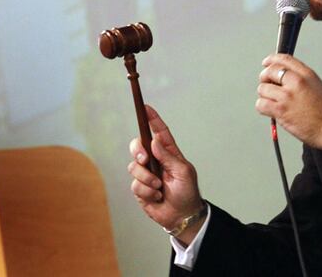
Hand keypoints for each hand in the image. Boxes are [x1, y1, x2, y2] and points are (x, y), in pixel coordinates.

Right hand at [128, 105, 204, 243]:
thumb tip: (154, 141)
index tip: (146, 107)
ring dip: (147, 178)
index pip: (159, 132)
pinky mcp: (140, 188)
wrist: (182, 215)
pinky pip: (135, 185)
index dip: (152, 119)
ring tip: (160, 187)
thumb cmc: (187, 192)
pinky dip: (146, 191)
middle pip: (138, 146)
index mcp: (169, 153)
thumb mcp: (183, 172)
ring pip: (134, 167)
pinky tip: (157, 197)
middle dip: (137, 151)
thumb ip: (168, 157)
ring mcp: (146, 174)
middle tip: (145, 160)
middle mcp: (155, 160)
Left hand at [257, 54, 321, 149]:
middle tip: (268, 85)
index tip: (266, 63)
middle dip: (265, 78)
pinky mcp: (281, 110)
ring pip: (262, 88)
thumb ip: (300, 77)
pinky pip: (261, 104)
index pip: (283, 59)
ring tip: (273, 101)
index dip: (271, 60)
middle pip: (269, 71)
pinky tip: (270, 110)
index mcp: (306, 74)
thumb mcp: (316, 84)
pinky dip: (263, 107)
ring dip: (265, 95)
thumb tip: (282, 77)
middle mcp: (296, 82)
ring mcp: (287, 96)